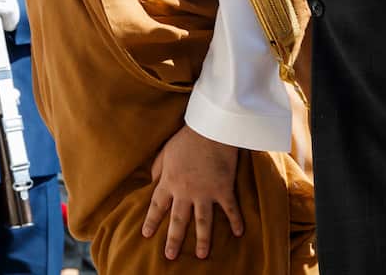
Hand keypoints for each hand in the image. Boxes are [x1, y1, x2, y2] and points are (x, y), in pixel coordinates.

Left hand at [141, 124, 241, 259]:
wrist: (212, 129)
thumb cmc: (187, 137)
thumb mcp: (166, 150)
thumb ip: (158, 167)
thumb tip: (152, 181)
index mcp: (169, 181)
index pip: (157, 206)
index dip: (151, 220)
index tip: (146, 235)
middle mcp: (185, 192)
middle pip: (178, 221)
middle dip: (173, 240)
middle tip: (170, 256)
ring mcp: (205, 192)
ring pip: (202, 222)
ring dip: (202, 240)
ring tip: (201, 255)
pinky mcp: (223, 189)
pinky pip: (230, 209)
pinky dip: (235, 221)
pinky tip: (239, 233)